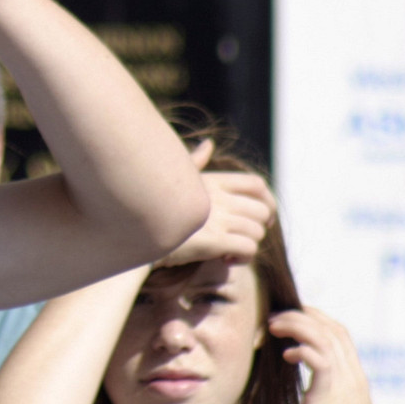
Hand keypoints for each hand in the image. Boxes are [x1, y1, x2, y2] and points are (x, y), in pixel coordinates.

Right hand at [156, 140, 275, 265]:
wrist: (135, 237)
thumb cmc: (154, 208)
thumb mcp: (176, 179)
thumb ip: (195, 162)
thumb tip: (208, 143)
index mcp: (213, 181)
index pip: (256, 184)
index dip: (269, 201)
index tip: (264, 217)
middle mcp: (217, 198)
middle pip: (261, 211)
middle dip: (259, 228)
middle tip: (242, 239)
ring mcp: (216, 219)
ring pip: (257, 233)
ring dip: (249, 246)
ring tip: (229, 252)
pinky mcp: (212, 241)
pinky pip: (248, 249)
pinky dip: (243, 258)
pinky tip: (225, 260)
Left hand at [266, 305, 379, 403]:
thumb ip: (327, 403)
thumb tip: (313, 401)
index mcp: (355, 380)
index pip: (340, 335)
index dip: (317, 320)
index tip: (292, 316)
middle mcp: (353, 377)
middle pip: (333, 328)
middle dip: (303, 315)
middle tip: (275, 315)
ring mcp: (346, 384)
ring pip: (324, 336)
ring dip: (296, 325)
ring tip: (273, 326)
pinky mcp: (332, 394)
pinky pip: (319, 358)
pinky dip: (300, 350)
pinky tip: (285, 357)